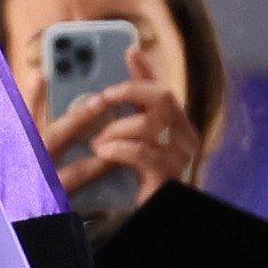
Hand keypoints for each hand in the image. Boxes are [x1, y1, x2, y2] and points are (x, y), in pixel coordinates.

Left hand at [34, 51, 197, 207]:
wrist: (129, 216)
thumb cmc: (122, 180)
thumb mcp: (114, 142)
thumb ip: (108, 117)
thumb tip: (85, 87)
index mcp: (169, 125)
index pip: (161, 88)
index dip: (145, 69)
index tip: (128, 50)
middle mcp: (182, 137)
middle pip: (165, 96)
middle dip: (130, 91)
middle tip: (102, 98)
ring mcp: (179, 158)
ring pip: (152, 123)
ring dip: (118, 128)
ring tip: (98, 140)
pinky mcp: (167, 178)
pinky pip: (143, 152)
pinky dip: (117, 148)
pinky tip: (102, 150)